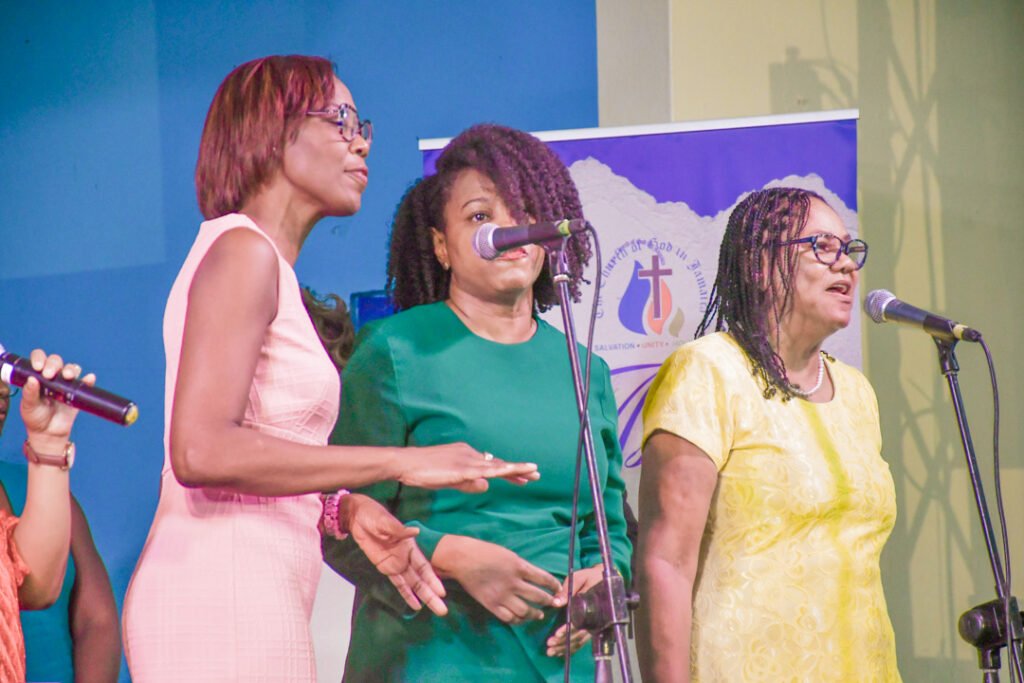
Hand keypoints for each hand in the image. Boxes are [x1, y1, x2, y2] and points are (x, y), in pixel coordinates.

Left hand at [20, 350, 92, 451]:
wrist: (48, 433)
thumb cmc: (35, 418)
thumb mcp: (28, 406)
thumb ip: (29, 393)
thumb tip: (32, 379)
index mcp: (38, 376)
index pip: (39, 359)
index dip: (39, 358)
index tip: (38, 367)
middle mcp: (53, 376)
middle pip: (56, 361)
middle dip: (54, 364)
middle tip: (49, 375)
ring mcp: (66, 384)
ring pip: (72, 369)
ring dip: (71, 369)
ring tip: (68, 376)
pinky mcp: (78, 392)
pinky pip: (85, 383)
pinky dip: (88, 379)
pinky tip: (89, 379)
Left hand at [342, 494, 447, 615]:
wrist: (359, 518)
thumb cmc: (374, 516)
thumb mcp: (385, 522)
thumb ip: (398, 530)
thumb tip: (415, 532)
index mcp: (410, 546)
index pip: (423, 566)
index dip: (432, 579)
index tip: (441, 592)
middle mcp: (407, 558)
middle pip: (421, 579)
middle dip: (432, 594)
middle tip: (443, 610)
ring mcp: (397, 565)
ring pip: (413, 585)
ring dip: (424, 597)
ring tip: (437, 610)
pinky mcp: (386, 568)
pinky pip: (398, 584)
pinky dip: (407, 595)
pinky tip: (416, 606)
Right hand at [400, 443, 539, 492]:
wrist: (406, 463)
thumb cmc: (423, 471)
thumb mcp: (450, 480)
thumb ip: (468, 483)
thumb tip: (487, 487)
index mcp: (467, 455)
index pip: (492, 464)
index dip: (509, 471)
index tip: (524, 477)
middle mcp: (470, 454)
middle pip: (498, 464)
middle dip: (518, 469)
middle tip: (537, 473)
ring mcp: (466, 460)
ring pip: (495, 466)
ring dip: (515, 469)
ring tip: (532, 472)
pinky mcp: (460, 468)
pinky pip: (483, 470)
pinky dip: (498, 471)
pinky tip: (508, 472)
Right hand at [433, 535, 561, 623]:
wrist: (462, 559)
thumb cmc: (485, 552)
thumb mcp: (508, 554)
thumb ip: (522, 567)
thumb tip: (535, 577)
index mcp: (519, 566)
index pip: (544, 578)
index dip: (554, 585)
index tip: (558, 589)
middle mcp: (513, 583)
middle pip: (538, 597)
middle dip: (549, 601)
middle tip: (553, 604)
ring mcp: (502, 596)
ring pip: (525, 611)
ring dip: (535, 614)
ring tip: (539, 614)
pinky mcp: (491, 605)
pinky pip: (509, 618)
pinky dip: (518, 620)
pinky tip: (521, 618)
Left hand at [546, 565, 602, 656]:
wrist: (604, 579)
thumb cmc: (590, 577)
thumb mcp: (578, 578)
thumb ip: (567, 589)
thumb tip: (556, 602)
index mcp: (592, 606)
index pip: (580, 622)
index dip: (568, 629)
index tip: (557, 634)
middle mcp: (595, 618)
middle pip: (579, 635)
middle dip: (564, 642)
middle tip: (550, 646)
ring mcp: (594, 625)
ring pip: (580, 641)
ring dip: (566, 648)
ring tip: (551, 652)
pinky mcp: (592, 628)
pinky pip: (582, 641)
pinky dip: (572, 648)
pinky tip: (560, 652)